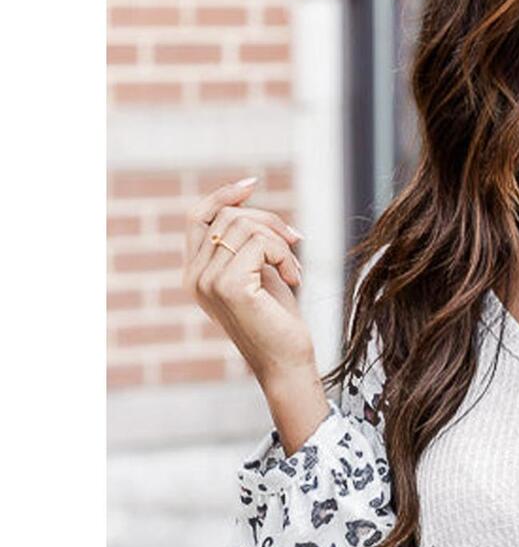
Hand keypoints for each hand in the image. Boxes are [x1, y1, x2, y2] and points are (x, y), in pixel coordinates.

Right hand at [183, 175, 315, 384]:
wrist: (287, 362)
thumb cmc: (277, 320)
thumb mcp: (258, 272)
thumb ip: (245, 243)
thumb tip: (246, 201)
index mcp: (196, 273)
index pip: (196, 217)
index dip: (222, 195)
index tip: (252, 184)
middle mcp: (194, 277)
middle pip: (226, 216)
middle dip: (268, 220)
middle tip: (296, 241)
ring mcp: (208, 282)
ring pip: (245, 227)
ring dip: (280, 242)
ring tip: (293, 269)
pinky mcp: (229, 287)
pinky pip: (260, 244)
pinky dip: (284, 255)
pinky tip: (294, 279)